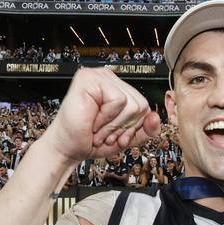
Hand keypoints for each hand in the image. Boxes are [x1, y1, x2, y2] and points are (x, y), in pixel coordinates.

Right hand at [42, 68, 160, 162]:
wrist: (68, 148)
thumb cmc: (91, 140)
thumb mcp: (126, 137)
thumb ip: (145, 129)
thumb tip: (156, 117)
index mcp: (117, 88)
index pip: (144, 105)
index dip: (133, 126)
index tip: (116, 135)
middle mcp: (109, 79)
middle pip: (141, 104)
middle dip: (124, 127)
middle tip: (105, 133)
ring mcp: (99, 76)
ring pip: (132, 104)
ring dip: (113, 125)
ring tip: (98, 129)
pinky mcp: (89, 78)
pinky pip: (119, 100)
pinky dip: (107, 117)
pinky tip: (93, 121)